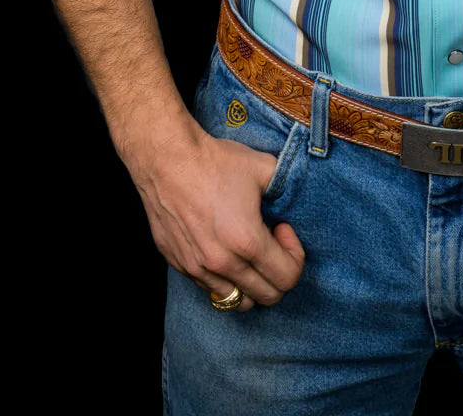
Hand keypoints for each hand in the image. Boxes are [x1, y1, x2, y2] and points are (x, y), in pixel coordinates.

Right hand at [125, 115, 305, 310]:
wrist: (167, 159)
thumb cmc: (214, 162)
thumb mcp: (264, 167)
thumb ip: (287, 188)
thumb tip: (295, 198)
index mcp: (247, 242)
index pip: (288, 278)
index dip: (295, 255)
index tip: (283, 229)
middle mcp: (223, 263)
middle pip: (267, 297)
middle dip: (278, 273)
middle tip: (270, 241)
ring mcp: (198, 268)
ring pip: (238, 301)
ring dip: (252, 283)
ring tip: (248, 252)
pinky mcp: (180, 265)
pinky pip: (211, 289)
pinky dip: (225, 280)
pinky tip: (224, 248)